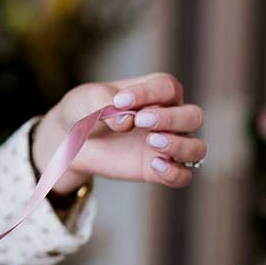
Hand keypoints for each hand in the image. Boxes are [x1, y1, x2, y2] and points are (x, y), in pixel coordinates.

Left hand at [33, 72, 205, 194]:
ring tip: (152, 142)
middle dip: (171, 118)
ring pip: (197, 148)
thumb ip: (106, 105)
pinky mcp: (156, 169)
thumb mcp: (87, 99)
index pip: (168, 88)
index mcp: (156, 91)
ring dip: (180, 145)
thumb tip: (128, 122)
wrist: (69, 138)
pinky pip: (183, 176)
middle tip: (140, 121)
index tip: (119, 101)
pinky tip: (154, 165)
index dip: (149, 93)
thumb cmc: (84, 110)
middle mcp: (169, 117)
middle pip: (193, 116)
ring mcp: (165, 145)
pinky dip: (175, 173)